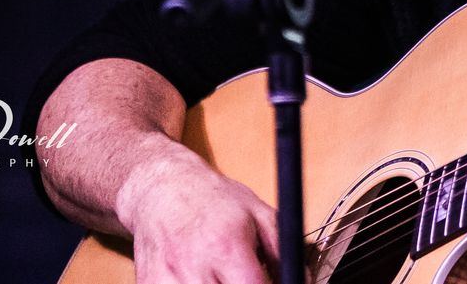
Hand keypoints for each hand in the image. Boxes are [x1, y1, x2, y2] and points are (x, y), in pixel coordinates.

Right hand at [117, 143, 284, 283]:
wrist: (163, 191)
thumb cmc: (214, 201)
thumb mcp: (260, 214)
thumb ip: (284, 252)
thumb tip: (303, 280)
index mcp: (226, 247)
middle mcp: (193, 269)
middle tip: (246, 279)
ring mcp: (166, 283)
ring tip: (223, 277)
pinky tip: (200, 278)